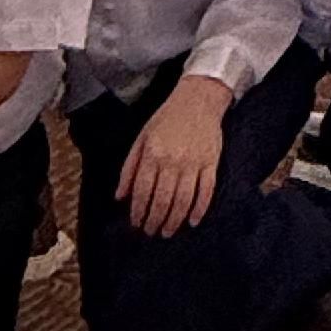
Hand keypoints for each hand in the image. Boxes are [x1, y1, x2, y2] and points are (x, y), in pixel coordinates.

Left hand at [122, 75, 230, 234]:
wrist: (198, 99)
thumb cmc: (166, 119)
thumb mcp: (141, 138)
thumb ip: (129, 168)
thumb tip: (120, 196)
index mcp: (153, 154)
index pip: (143, 191)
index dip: (139, 211)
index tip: (136, 223)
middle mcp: (173, 161)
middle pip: (163, 200)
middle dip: (155, 220)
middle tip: (151, 232)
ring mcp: (194, 163)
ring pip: (183, 200)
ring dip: (174, 220)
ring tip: (167, 232)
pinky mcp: (211, 163)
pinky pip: (206, 192)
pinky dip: (200, 209)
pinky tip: (193, 222)